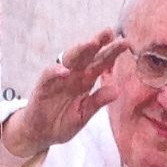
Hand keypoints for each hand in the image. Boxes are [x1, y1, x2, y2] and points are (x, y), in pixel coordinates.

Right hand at [0, 30, 127, 161]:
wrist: (40, 134)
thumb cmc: (62, 122)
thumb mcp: (84, 114)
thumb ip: (98, 101)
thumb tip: (117, 90)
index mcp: (86, 80)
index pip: (101, 63)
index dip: (112, 52)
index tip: (126, 43)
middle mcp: (73, 75)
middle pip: (87, 55)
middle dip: (98, 42)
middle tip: (110, 32)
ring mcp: (58, 79)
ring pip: (69, 59)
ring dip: (80, 50)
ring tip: (92, 43)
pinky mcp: (42, 86)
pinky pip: (48, 75)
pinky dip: (55, 72)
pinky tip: (65, 70)